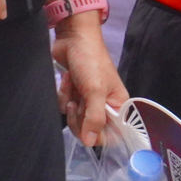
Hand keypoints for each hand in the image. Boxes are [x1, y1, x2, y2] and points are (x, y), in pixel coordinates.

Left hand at [53, 14, 126, 146]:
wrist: (73, 38)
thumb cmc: (91, 62)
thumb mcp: (95, 91)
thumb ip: (95, 117)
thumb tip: (90, 142)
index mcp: (117, 107)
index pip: (111, 134)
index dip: (97, 135)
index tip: (86, 128)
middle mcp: (103, 106)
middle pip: (88, 128)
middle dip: (78, 116)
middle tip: (76, 103)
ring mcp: (87, 99)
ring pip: (74, 116)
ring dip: (69, 100)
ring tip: (72, 83)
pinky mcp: (72, 92)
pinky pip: (64, 104)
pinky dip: (63, 92)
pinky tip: (66, 78)